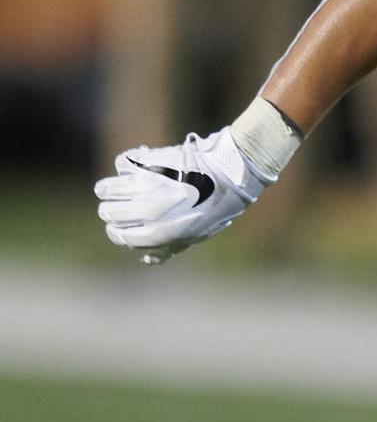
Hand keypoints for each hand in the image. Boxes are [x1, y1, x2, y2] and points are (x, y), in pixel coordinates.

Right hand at [95, 128, 272, 264]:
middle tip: (126, 202)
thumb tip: (146, 259)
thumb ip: (168, 248)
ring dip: (113, 186)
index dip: (117, 230)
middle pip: (107, 212)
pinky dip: (127, 164)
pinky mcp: (144, 163)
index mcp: (157, 233)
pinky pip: (121, 164)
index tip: (123, 223)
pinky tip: (141, 166)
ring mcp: (143, 186)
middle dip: (113, 208)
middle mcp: (146, 211)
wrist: (226, 172)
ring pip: (105, 189)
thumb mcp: (194, 234)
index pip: (117, 235)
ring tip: (128, 184)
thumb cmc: (213, 206)